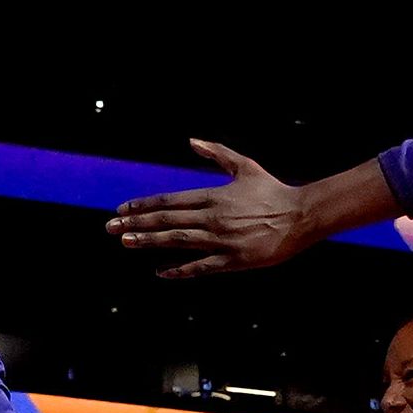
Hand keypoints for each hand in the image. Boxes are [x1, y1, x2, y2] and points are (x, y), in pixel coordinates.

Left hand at [104, 140, 311, 278]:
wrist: (301, 216)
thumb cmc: (273, 191)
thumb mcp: (244, 166)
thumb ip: (216, 153)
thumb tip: (191, 140)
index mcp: (213, 196)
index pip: (169, 201)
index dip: (143, 206)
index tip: (122, 210)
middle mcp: (212, 217)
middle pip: (167, 221)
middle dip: (136, 224)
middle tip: (111, 228)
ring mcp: (221, 240)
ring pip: (177, 241)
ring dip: (149, 242)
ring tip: (126, 243)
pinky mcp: (232, 260)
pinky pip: (200, 267)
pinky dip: (179, 270)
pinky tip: (160, 272)